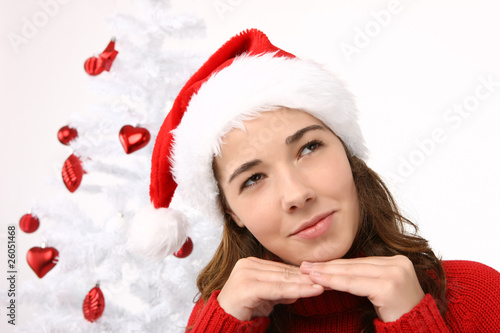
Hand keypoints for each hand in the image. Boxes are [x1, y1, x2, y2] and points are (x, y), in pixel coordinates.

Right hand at [217, 257, 323, 320]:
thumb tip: (302, 287)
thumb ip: (282, 289)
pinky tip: (312, 291)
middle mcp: (247, 264)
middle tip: (328, 280)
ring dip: (305, 284)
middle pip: (284, 272)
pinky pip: (278, 289)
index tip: (321, 277)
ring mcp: (246, 273)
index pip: (282, 268)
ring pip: (283, 280)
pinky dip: (297, 290)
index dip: (302, 274)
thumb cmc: (244, 310)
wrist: (223, 321)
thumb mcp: (267, 297)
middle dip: (307, 278)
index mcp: (251, 263)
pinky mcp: (247, 286)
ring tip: (324, 286)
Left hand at [300, 255, 424, 321]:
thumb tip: (337, 270)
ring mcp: (395, 273)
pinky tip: (320, 281)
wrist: (418, 331)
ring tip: (307, 272)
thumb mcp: (382, 290)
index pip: (360, 262)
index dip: (336, 263)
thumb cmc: (398, 314)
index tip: (316, 264)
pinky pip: (355, 283)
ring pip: (352, 272)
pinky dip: (335, 282)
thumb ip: (366, 277)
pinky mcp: (389, 286)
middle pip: (355, 264)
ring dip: (327, 273)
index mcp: (397, 261)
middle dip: (328, 265)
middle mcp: (398, 263)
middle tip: (305, 265)